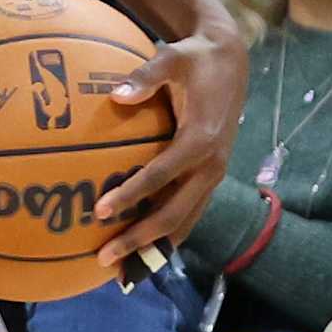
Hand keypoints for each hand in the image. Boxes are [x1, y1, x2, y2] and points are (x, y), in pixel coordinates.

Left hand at [93, 22, 247, 269]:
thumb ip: (146, 76)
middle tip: (104, 258)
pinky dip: (169, 235)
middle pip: (174, 212)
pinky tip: (145, 253)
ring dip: (155, 247)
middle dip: (140, 238)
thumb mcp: (172, 58)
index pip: (161, 174)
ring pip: (185, 221)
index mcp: (200, 139)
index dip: (132, 194)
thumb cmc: (195, 59)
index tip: (101, 211)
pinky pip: (190, 213)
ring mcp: (213, 174)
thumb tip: (117, 93)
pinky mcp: (210, 177)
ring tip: (123, 273)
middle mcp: (210, 164)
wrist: (230, 61)